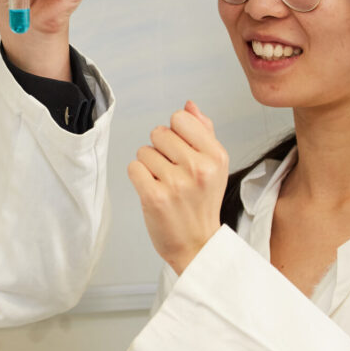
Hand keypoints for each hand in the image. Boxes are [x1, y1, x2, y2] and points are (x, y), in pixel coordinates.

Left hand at [127, 101, 228, 274]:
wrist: (198, 245)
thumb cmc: (203, 203)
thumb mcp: (215, 166)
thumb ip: (203, 132)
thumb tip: (189, 105)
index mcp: (215, 155)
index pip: (180, 118)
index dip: (175, 133)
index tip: (182, 152)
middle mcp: (198, 167)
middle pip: (159, 132)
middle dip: (160, 149)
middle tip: (173, 172)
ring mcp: (176, 183)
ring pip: (144, 151)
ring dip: (149, 165)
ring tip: (165, 184)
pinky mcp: (155, 197)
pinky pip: (134, 167)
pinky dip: (139, 177)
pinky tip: (152, 190)